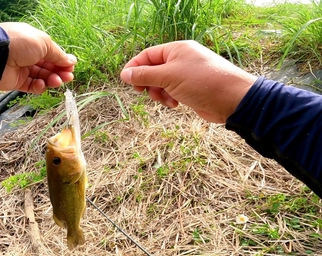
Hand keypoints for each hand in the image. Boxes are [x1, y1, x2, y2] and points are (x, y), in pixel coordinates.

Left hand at [0, 22, 75, 93]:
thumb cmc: (20, 43)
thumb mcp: (43, 43)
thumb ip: (58, 54)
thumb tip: (71, 61)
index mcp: (34, 42)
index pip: (52, 54)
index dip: (62, 61)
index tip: (71, 67)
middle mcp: (28, 55)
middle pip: (48, 66)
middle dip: (60, 72)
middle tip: (68, 77)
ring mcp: (22, 69)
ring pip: (42, 77)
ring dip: (52, 80)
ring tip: (57, 81)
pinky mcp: (17, 82)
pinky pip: (32, 86)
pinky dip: (39, 87)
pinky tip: (42, 84)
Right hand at [120, 40, 257, 122]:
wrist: (232, 99)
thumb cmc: (202, 83)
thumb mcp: (169, 77)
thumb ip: (145, 75)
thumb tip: (124, 74)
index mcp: (176, 49)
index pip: (147, 55)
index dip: (135, 68)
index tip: (127, 82)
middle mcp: (181, 59)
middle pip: (153, 70)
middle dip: (149, 83)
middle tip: (146, 93)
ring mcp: (186, 74)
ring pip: (161, 83)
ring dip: (159, 93)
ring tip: (168, 100)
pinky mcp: (191, 88)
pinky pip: (172, 91)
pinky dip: (170, 98)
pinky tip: (176, 104)